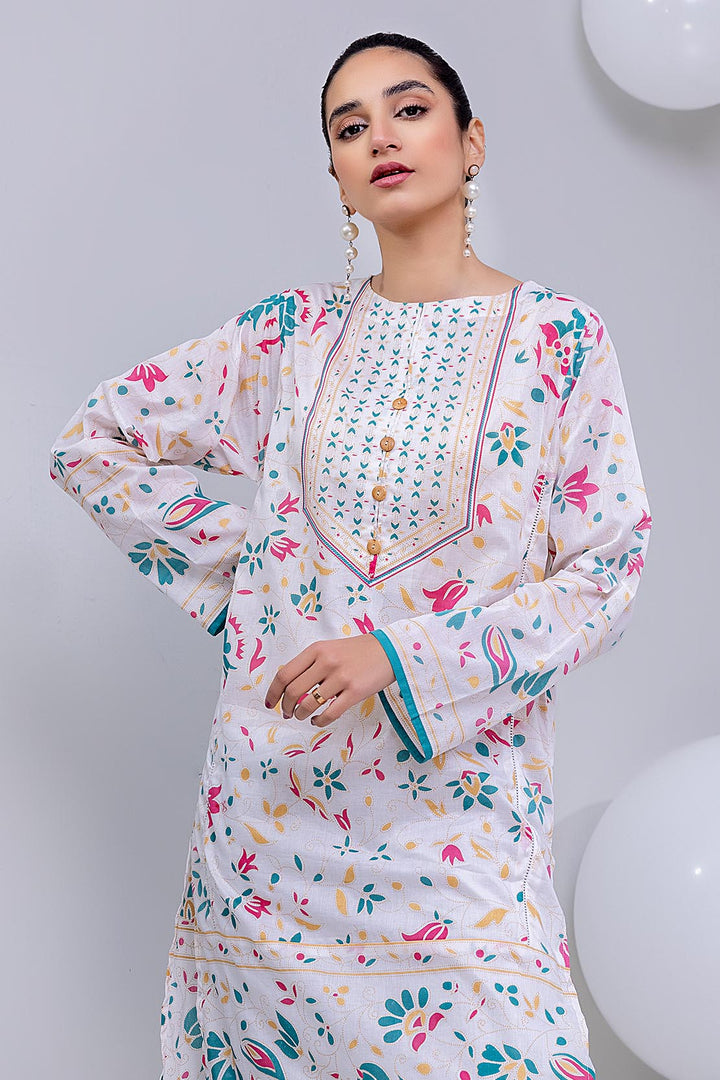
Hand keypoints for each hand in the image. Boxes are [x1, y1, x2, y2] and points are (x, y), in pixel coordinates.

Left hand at [264, 634, 396, 727]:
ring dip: (301, 715)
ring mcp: (341, 677)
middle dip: (286, 707)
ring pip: (309, 704)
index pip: (285, 674)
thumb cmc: (357, 652)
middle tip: (287, 713)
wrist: (389, 651)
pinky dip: (319, 721)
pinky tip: (317, 721)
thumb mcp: (329, 649)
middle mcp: (326, 662)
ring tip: (303, 716)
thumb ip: (310, 664)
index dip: (273, 692)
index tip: (270, 703)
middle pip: (293, 691)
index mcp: (316, 650)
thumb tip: (288, 687)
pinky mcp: (355, 692)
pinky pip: (330, 713)